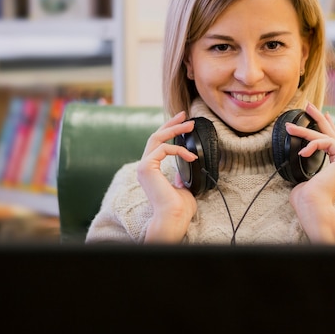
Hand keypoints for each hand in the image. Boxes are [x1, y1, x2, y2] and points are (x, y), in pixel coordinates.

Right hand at [136, 111, 197, 242]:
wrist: (173, 218)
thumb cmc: (178, 208)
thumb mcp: (183, 187)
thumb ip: (181, 176)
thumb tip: (185, 168)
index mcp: (151, 170)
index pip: (158, 144)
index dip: (169, 131)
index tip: (182, 123)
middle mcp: (144, 166)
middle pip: (155, 136)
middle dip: (171, 123)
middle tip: (185, 115)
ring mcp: (144, 166)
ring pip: (157, 138)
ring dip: (175, 129)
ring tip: (190, 125)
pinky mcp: (147, 167)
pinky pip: (163, 149)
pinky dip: (179, 150)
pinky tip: (190, 156)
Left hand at [285, 103, 334, 244]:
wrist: (312, 206)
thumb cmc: (306, 199)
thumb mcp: (302, 178)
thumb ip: (304, 168)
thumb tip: (295, 160)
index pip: (333, 142)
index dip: (328, 126)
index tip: (325, 114)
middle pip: (331, 134)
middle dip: (318, 118)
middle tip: (308, 105)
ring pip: (325, 137)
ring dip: (305, 131)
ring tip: (290, 128)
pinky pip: (326, 143)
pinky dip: (312, 145)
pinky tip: (303, 152)